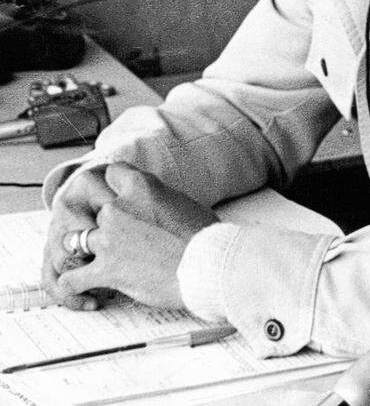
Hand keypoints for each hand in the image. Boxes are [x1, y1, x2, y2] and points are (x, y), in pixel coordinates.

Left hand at [52, 163, 218, 309]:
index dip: (114, 186)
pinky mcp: (104, 269)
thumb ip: (158, 200)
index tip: (117, 195)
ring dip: (84, 250)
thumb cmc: (205, 237)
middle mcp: (118, 208)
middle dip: (103, 222)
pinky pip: (72, 278)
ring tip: (91, 259)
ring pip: (75, 240)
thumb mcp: (183, 203)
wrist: (208, 265)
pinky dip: (73, 284)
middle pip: (93, 209)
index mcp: (140, 187)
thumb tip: (154, 207)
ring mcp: (108, 239)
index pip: (111, 173)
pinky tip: (79, 285)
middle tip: (114, 234)